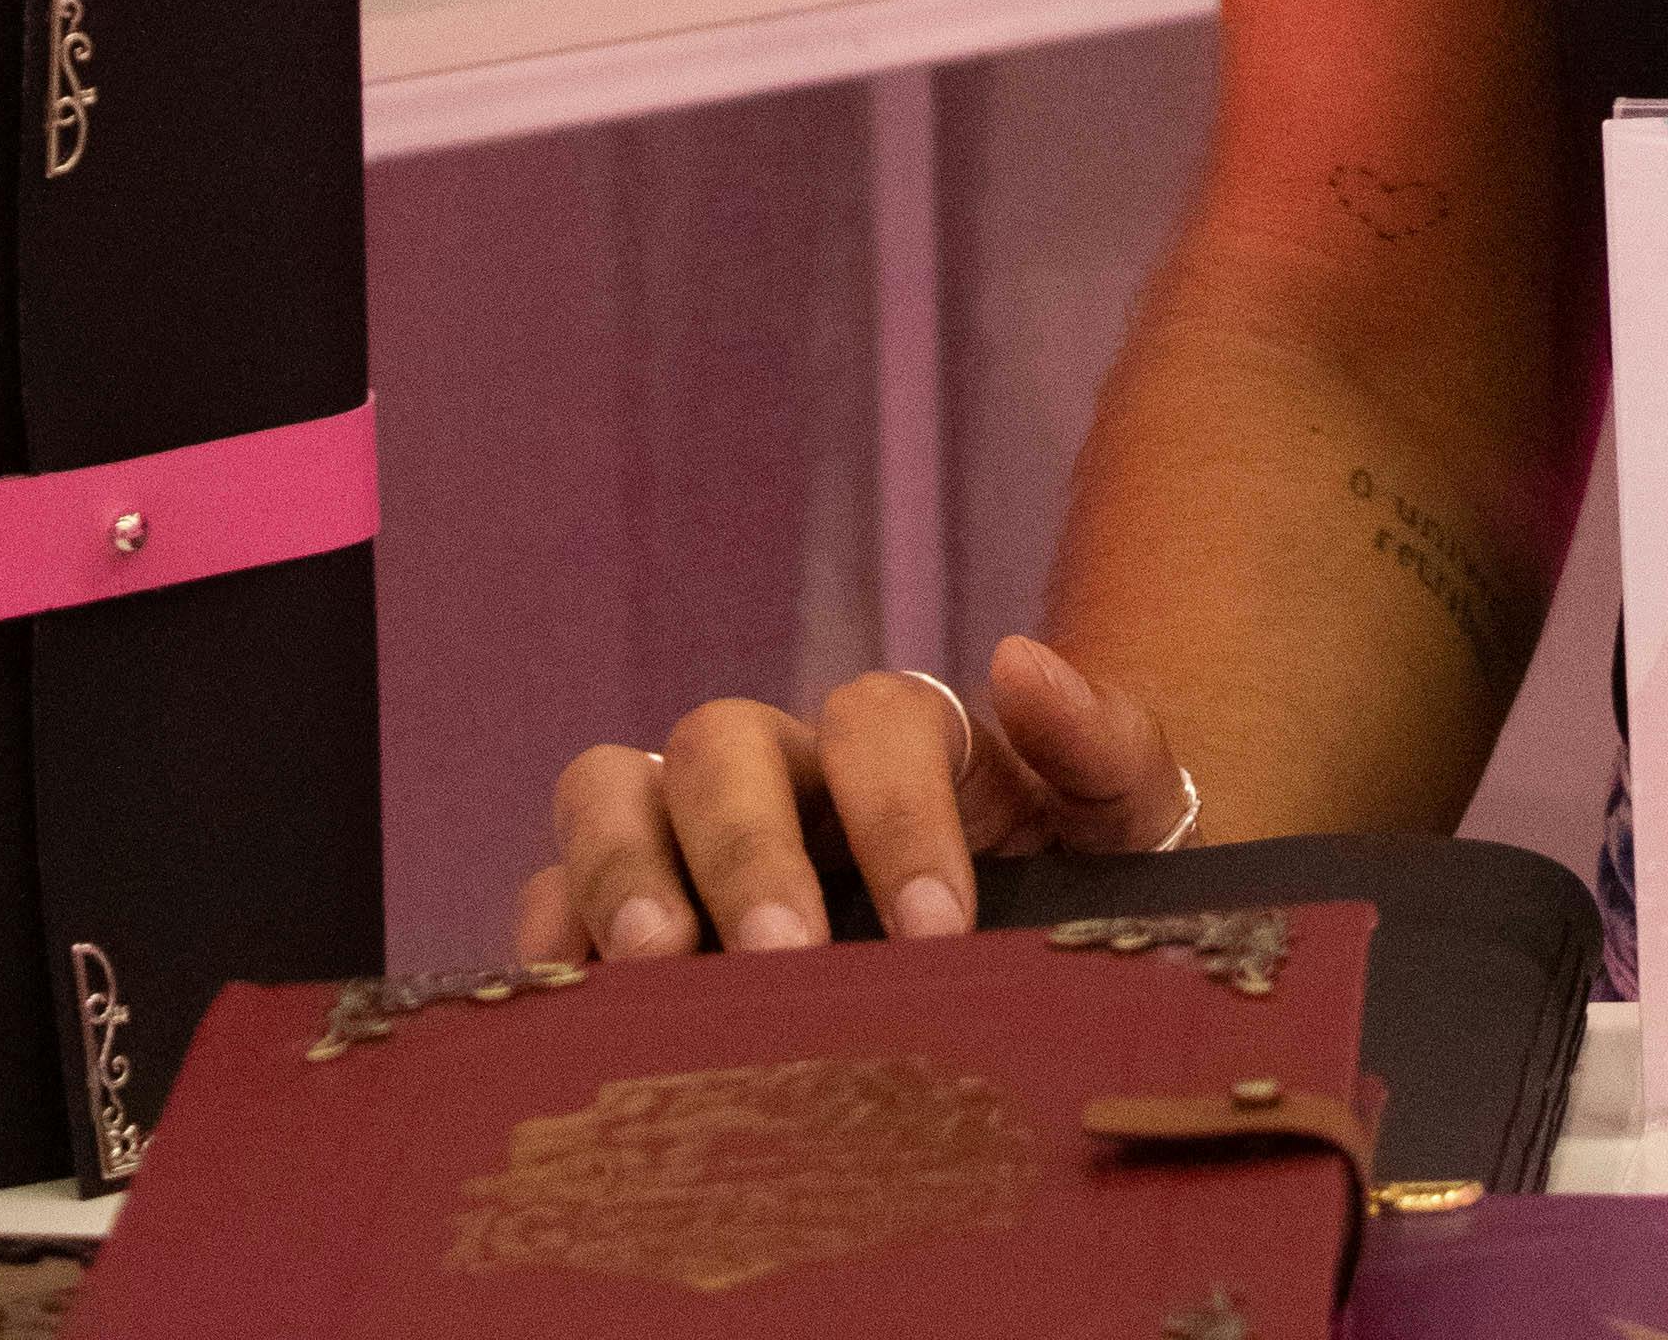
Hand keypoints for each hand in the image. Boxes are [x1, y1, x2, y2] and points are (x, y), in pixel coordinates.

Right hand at [511, 633, 1190, 961]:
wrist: (1018, 979)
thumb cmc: (1065, 891)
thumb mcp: (1119, 826)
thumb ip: (1102, 745)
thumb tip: (1019, 659)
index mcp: (895, 736)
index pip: (876, 721)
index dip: (901, 820)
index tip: (936, 936)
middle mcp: (776, 767)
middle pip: (721, 741)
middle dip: (745, 847)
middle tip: (781, 959)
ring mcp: (680, 835)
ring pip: (608, 788)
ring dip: (623, 870)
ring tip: (658, 973)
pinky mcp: (613, 918)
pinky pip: (548, 898)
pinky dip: (550, 941)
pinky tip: (573, 1008)